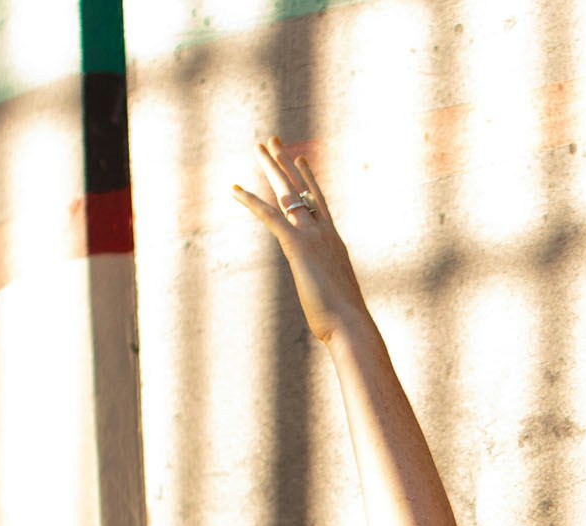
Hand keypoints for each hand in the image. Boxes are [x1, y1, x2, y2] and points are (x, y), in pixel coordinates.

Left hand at [231, 136, 366, 347]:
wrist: (351, 324)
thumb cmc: (346, 320)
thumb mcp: (337, 297)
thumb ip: (331, 288)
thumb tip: (333, 300)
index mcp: (334, 242)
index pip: (319, 202)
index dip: (308, 179)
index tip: (300, 159)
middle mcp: (325, 232)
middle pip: (302, 189)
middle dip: (285, 163)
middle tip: (273, 142)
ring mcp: (313, 236)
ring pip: (288, 193)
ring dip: (271, 168)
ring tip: (259, 147)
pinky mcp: (297, 246)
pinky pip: (270, 216)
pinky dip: (251, 201)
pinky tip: (234, 190)